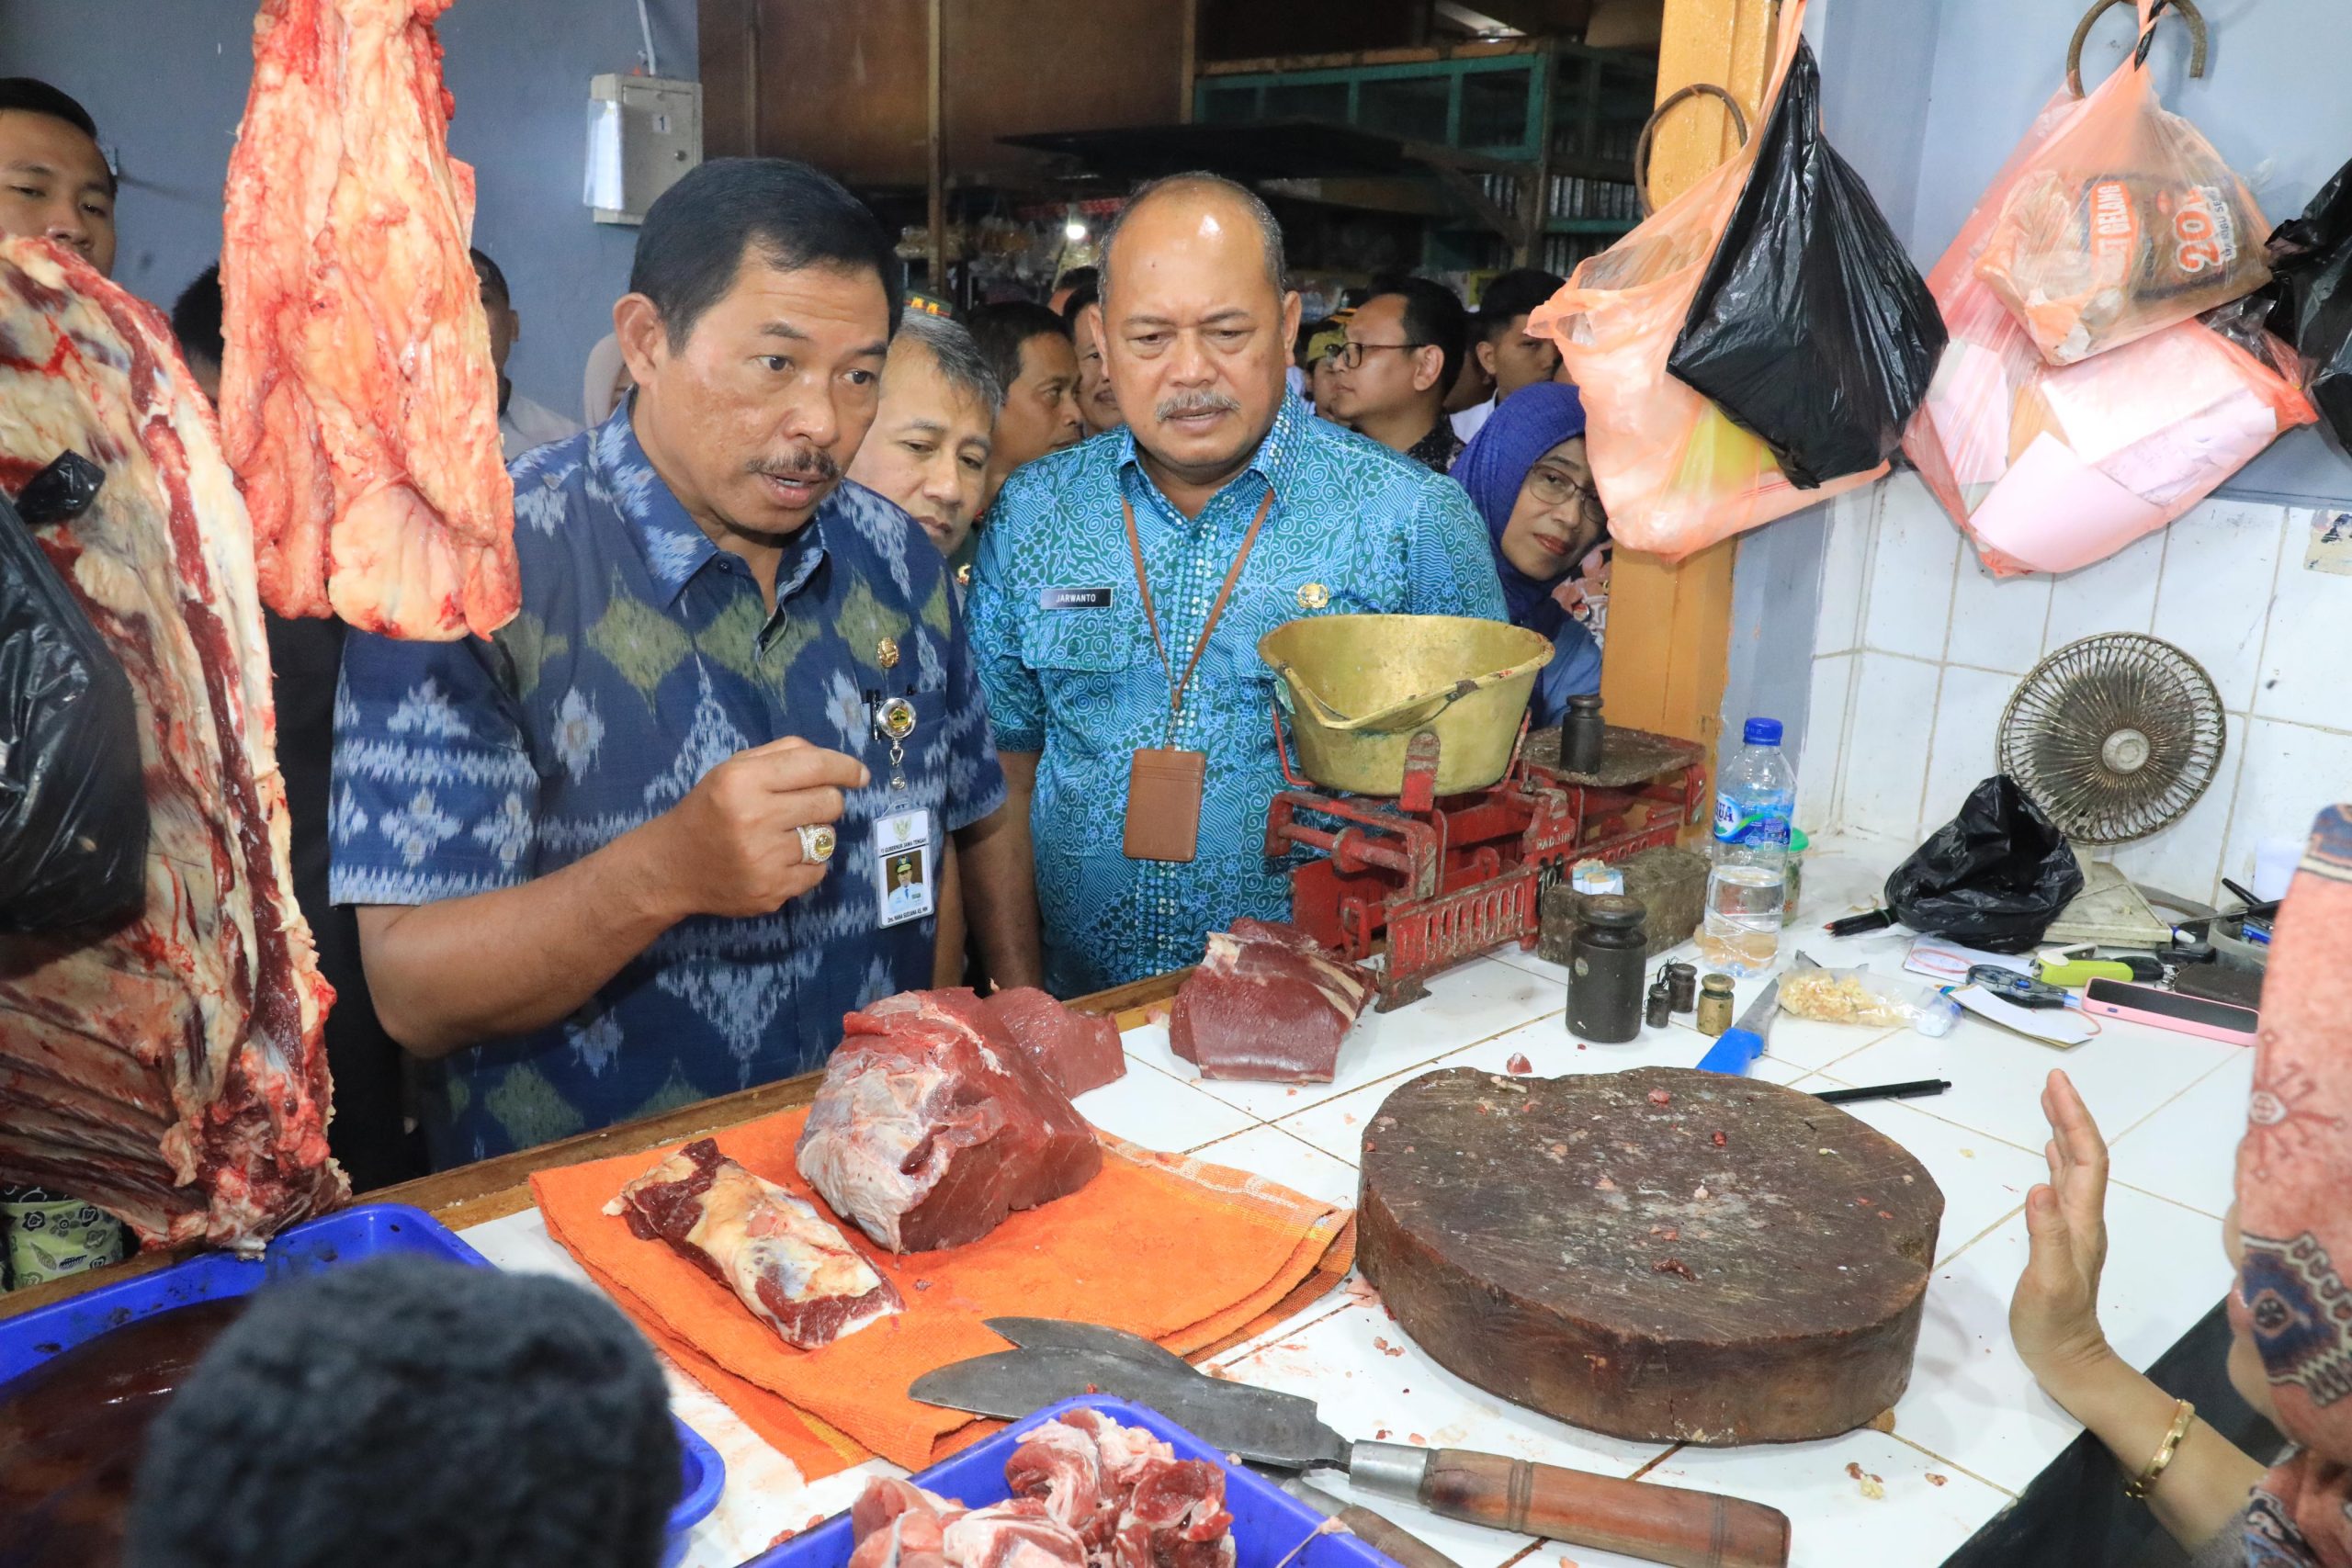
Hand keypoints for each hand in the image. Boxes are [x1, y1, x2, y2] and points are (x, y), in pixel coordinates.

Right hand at [650, 736, 868, 918]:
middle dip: (824, 802)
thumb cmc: (711, 809)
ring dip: (815, 835)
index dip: (846, 768)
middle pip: (830, 803)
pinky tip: (781, 860)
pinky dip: (808, 865)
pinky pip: (819, 872)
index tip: (860, 775)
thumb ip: (784, 754)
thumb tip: (840, 765)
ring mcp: (764, 858)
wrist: (672, 866)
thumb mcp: (734, 769)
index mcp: (744, 780)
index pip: (815, 766)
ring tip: (784, 836)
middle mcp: (754, 817)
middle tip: (802, 808)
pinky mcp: (772, 890)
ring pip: (828, 839)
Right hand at [2010, 1068, 2117, 1398]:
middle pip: (2083, 1155)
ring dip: (2063, 1131)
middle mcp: (2083, 1218)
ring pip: (2073, 1167)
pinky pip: (2062, 1186)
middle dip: (2069, 1114)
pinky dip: (2055, 1158)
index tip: (2055, 1083)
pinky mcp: (2060, 1239)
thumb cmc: (2055, 1325)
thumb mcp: (2048, 1282)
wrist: (2070, 1362)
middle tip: (2050, 1080)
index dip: (2073, 1118)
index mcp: (2081, 1221)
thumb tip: (2037, 1185)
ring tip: (2048, 1102)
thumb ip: (2045, 1235)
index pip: (2085, 1157)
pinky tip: (2047, 1152)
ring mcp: (2073, 1228)